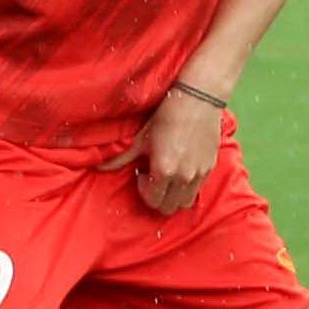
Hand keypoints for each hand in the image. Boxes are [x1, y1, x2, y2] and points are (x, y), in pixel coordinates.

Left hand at [97, 88, 223, 215]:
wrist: (198, 100)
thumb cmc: (166, 116)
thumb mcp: (141, 138)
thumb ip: (121, 158)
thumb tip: (98, 166)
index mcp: (164, 171)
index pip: (153, 201)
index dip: (144, 191)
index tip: (142, 174)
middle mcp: (183, 177)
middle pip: (169, 208)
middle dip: (159, 198)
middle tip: (154, 179)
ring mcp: (199, 174)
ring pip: (185, 202)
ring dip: (174, 195)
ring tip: (168, 175)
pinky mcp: (210, 168)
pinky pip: (198, 190)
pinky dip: (188, 186)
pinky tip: (181, 167)